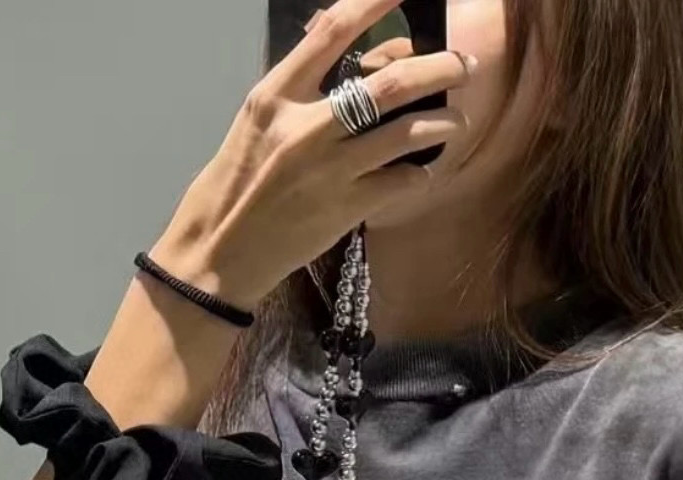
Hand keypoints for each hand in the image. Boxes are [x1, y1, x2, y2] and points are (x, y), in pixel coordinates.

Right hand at [152, 0, 474, 308]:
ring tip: (458, 119)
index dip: (373, 4)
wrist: (219, 250)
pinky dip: (421, 172)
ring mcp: (330, 170)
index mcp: (276, 95)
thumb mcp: (258, 121)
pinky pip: (401, 181)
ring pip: (406, 132)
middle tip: (463, 64)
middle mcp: (305, 127)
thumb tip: (354, 58)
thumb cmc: (238, 183)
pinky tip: (425, 169)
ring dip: (443, 121)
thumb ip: (301, 88)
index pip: (331, 32)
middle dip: (437, 68)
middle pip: (388, 84)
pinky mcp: (345, 210)